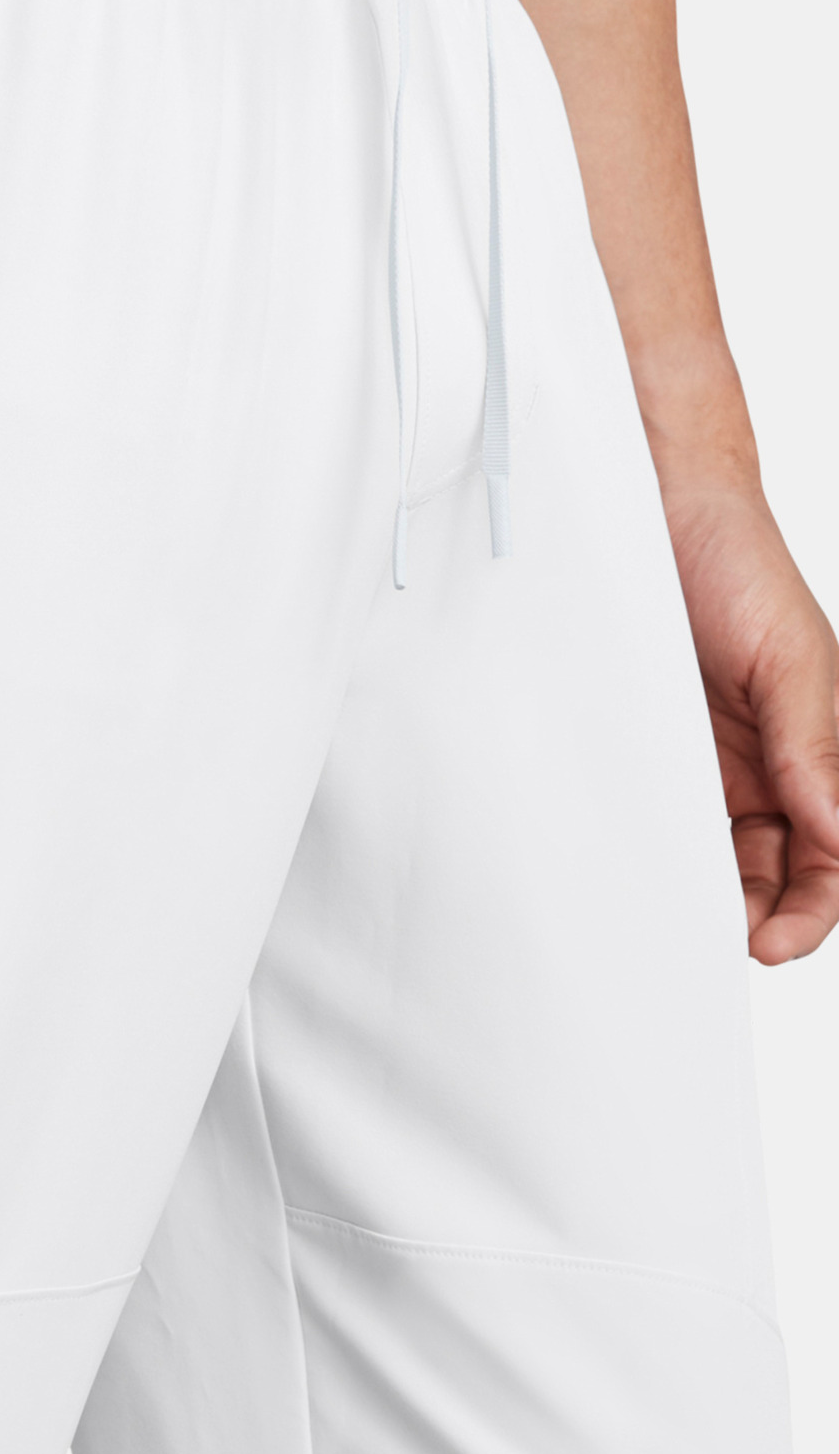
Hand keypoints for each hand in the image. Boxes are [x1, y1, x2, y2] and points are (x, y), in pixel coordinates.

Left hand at [665, 478, 838, 963]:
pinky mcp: (649, 739)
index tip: (773, 943)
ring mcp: (705, 755)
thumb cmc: (738, 565)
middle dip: (759, 916)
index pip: (829, 854)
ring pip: (716, 849)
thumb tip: (838, 836)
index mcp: (815, 750)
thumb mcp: (789, 660)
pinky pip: (655, 807)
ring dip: (706, 891)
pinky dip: (652, 844)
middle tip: (719, 946)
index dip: (811, 907)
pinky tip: (634, 868)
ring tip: (674, 921)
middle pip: (775, 869)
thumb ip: (813, 748)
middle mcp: (767, 762)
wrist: (658, 507)